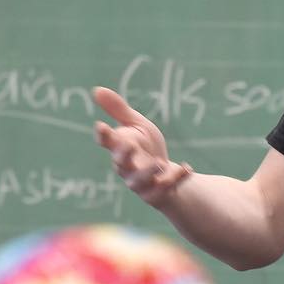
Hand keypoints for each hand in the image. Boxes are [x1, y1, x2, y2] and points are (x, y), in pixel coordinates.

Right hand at [93, 87, 192, 205]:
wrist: (167, 176)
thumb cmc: (146, 148)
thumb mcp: (136, 125)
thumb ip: (119, 110)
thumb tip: (96, 89)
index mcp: (120, 148)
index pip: (107, 142)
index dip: (103, 135)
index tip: (100, 125)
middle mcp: (126, 168)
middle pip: (120, 164)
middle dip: (123, 155)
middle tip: (129, 145)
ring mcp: (140, 183)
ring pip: (139, 182)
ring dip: (148, 172)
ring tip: (159, 163)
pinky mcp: (156, 194)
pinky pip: (164, 190)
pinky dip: (176, 179)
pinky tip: (187, 168)